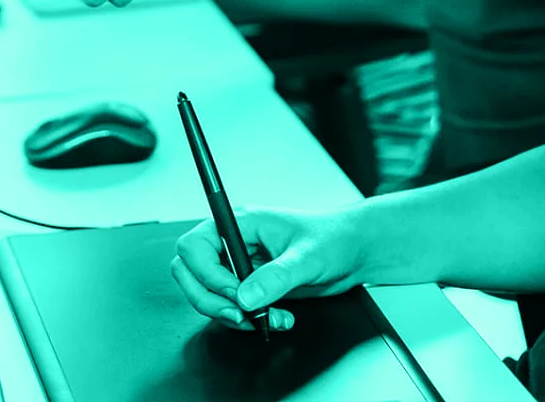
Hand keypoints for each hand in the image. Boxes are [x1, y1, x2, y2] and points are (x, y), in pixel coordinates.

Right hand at [170, 207, 369, 332]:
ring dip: (232, 314)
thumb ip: (276, 277)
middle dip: (210, 299)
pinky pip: (230, 307)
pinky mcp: (250, 286)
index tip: (235, 293)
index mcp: (242, 224)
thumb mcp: (308, 257)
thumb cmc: (334, 238)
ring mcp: (240, 266)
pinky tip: (274, 319)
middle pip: (189, 272)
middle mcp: (235, 243)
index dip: (206, 274)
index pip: (195, 246)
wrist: (354, 252)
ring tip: (268, 319)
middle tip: (240, 314)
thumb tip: (245, 298)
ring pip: (206, 294)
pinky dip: (246, 320)